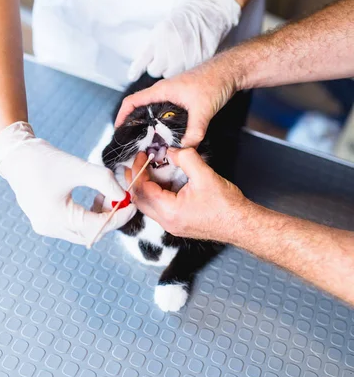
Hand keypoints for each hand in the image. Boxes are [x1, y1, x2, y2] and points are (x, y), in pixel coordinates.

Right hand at [0, 122, 135, 244]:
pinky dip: (89, 215)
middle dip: (111, 218)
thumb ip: (104, 181)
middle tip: (124, 200)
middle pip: (91, 233)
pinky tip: (97, 198)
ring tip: (109, 196)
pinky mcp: (48, 221)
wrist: (17, 156)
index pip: (96, 226)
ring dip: (100, 217)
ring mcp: (47, 227)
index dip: (118, 216)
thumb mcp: (78, 167)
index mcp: (55, 218)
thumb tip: (124, 195)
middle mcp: (50, 228)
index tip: (133, 204)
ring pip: (84, 231)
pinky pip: (75, 226)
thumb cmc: (44, 160)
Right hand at [117, 57, 237, 147]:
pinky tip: (167, 137)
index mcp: (162, 90)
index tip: (117, 130)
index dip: (122, 115)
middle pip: (140, 108)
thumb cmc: (214, 81)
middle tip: (132, 143)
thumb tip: (185, 150)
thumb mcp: (203, 109)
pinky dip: (162, 125)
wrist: (229, 72)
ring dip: (149, 126)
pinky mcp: (181, 100)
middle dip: (134, 125)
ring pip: (153, 112)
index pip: (133, 101)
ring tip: (148, 143)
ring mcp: (172, 96)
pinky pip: (164, 113)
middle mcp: (163, 92)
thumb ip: (194, 131)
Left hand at [126, 149, 247, 242]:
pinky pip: (159, 209)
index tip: (142, 155)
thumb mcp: (204, 175)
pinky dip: (156, 194)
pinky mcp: (178, 224)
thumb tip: (171, 151)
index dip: (139, 170)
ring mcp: (172, 225)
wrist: (241, 224)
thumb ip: (185, 158)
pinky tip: (162, 181)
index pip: (143, 189)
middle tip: (136, 162)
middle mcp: (167, 222)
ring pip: (148, 206)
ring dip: (145, 187)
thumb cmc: (226, 205)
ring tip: (147, 169)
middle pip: (140, 200)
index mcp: (170, 211)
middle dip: (135, 179)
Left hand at [128, 0, 240, 80]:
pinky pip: (185, 73)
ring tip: (176, 57)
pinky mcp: (199, 60)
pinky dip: (185, 69)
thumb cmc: (181, 21)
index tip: (132, 76)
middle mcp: (171, 45)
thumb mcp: (160, 28)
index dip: (136, 69)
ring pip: (170, 75)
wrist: (208, 13)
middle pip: (155, 71)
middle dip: (157, 67)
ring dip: (171, 69)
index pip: (143, 59)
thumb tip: (135, 70)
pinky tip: (187, 58)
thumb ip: (148, 48)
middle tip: (164, 58)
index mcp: (160, 35)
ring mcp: (186, 54)